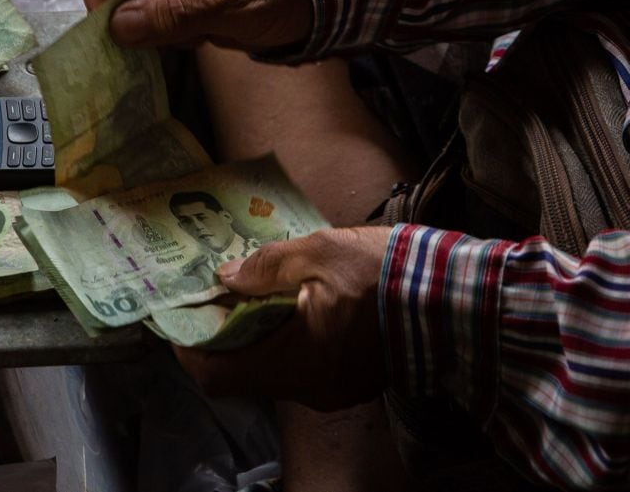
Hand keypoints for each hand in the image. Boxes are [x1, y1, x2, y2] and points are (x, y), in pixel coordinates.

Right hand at [81, 0, 312, 51]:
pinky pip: (151, 17)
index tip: (112, 27)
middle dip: (122, 15)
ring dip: (145, 29)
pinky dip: (162, 36)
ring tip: (186, 40)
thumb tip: (117, 25)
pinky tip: (195, 40)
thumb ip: (178, 12)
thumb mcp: (238, 3)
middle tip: (151, 42)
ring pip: (128, 2)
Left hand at [174, 226, 391, 410]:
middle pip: (240, 372)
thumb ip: (265, 266)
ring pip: (269, 368)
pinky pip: (298, 364)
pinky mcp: (350, 379)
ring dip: (250, 333)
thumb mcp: (320, 252)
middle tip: (208, 293)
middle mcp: (310, 387)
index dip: (188, 345)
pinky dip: (280, 336)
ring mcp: (332, 387)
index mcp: (297, 362)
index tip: (177, 313)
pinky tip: (281, 300)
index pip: (217, 374)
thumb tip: (225, 278)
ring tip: (243, 288)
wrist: (461, 298)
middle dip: (218, 333)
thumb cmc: (389, 273)